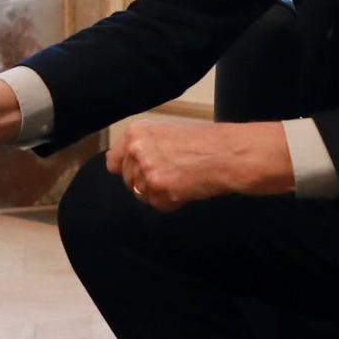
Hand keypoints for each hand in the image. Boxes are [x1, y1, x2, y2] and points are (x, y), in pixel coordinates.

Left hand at [107, 120, 293, 210]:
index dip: (126, 169)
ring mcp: (146, 171)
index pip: (112, 161)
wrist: (226, 153)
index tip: (140, 171)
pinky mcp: (160, 190)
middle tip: (172, 174)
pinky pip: (157, 205)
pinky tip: (186, 188)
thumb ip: (141, 147)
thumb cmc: (202, 141)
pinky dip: (171, 202)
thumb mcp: (164, 133)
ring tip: (181, 179)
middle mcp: (136, 150)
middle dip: (146, 182)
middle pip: (127, 180)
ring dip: (159, 193)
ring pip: (141, 195)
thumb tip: (115, 164)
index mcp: (136, 133)